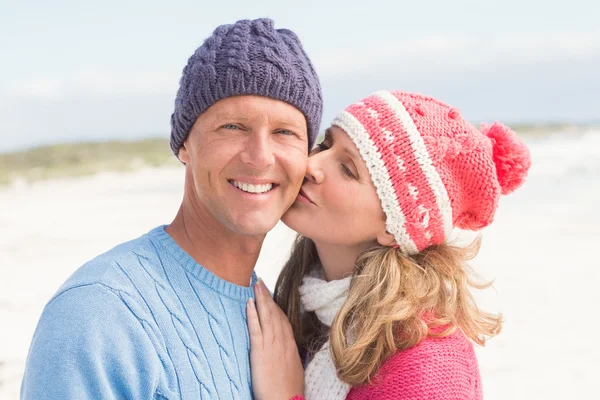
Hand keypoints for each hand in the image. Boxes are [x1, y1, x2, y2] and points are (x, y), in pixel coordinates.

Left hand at [247, 279, 303, 399]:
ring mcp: (272, 345)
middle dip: (268, 297)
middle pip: (275, 313)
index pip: (283, 320)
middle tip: (261, 282)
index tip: (271, 295)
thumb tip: (285, 352)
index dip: (276, 306)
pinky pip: (255, 329)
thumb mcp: (294, 370)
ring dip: (260, 299)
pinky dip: (252, 314)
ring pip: (266, 316)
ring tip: (255, 285)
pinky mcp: (260, 352)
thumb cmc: (289, 391)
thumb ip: (289, 357)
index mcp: (291, 346)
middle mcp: (283, 342)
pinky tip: (248, 303)